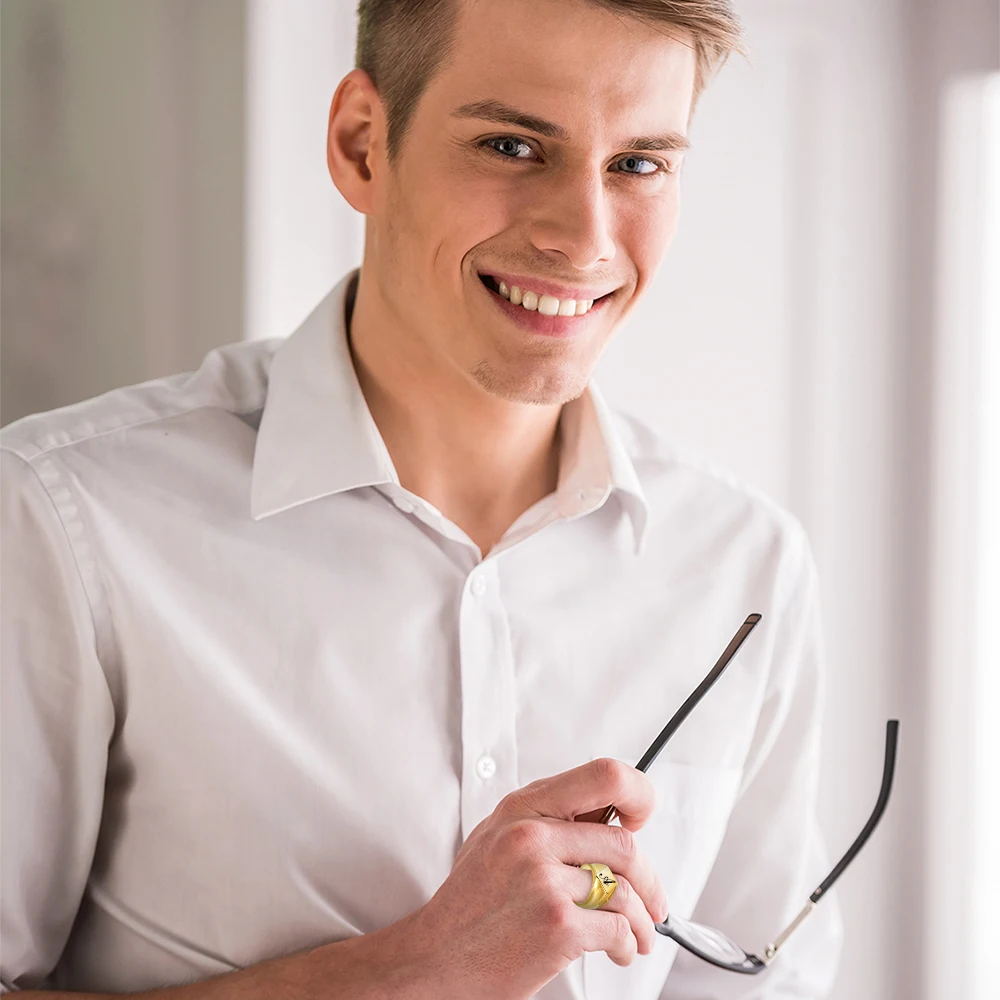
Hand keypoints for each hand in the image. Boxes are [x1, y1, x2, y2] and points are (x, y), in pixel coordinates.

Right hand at [402, 758, 669, 999]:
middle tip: (652, 900)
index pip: (604, 776)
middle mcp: (533, 836)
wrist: (435, 960)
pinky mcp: (556, 925)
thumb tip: (603, 815)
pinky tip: (618, 950)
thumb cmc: (469, 904)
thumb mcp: (496, 838)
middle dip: (649, 880)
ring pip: (625, 891)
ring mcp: (544, 880)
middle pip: (624, 843)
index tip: (639, 820)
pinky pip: (617, 929)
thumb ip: (546, 821)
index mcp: (523, 808)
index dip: (636, 795)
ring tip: (636, 934)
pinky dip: (627, 944)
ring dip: (642, 920)